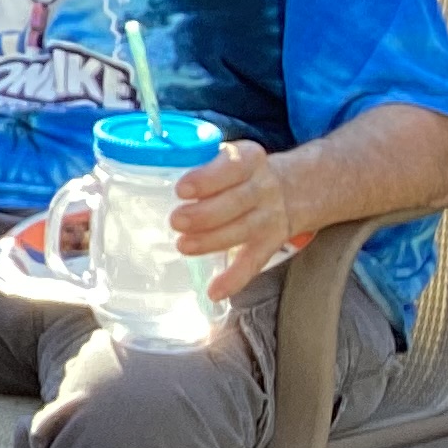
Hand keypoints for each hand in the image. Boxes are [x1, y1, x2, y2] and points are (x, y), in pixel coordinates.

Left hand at [172, 136, 300, 300]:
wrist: (296, 188)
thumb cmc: (241, 172)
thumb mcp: (228, 156)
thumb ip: (199, 162)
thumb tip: (150, 168)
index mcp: (249, 160)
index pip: (231, 167)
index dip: (207, 179)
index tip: (181, 190)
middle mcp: (263, 188)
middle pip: (236, 202)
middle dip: (204, 214)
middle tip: (176, 221)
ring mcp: (269, 218)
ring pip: (242, 231)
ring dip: (212, 241)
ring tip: (184, 246)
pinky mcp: (272, 243)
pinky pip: (254, 262)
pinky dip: (235, 279)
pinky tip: (215, 292)